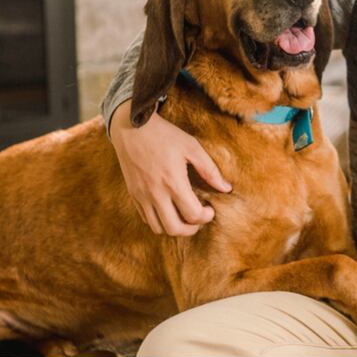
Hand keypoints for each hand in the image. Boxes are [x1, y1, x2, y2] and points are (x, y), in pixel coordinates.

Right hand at [109, 102, 230, 235]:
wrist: (130, 128)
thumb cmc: (164, 135)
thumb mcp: (191, 147)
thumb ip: (210, 170)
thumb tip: (226, 188)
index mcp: (173, 182)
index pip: (193, 215)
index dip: (206, 217)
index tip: (210, 209)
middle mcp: (156, 193)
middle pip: (174, 229)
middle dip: (191, 229)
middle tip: (199, 218)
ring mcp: (142, 196)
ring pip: (158, 228)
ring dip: (174, 227)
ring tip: (184, 216)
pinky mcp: (133, 194)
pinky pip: (146, 218)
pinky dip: (159, 220)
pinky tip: (168, 208)